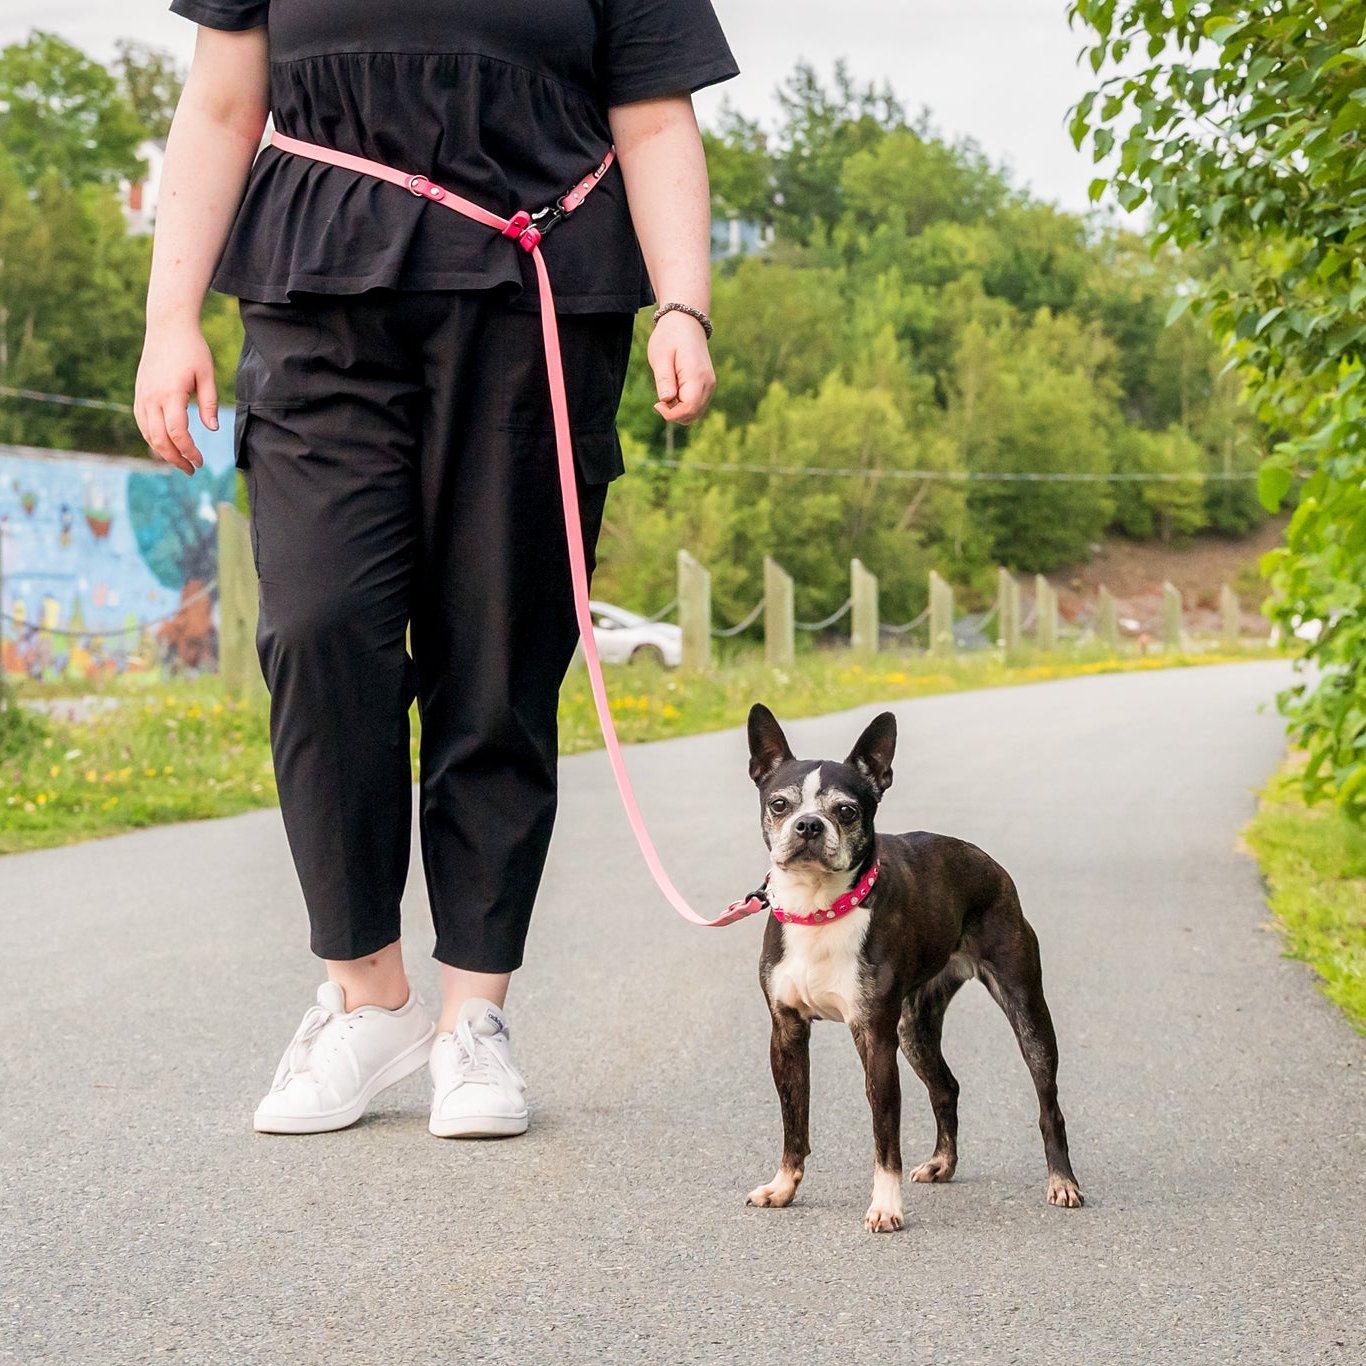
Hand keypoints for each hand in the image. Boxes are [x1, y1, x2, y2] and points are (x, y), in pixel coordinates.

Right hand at [134, 322, 218, 474]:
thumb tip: (212, 430)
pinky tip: (166, 445)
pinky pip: (143, 423)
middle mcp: (151, 397)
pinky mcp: (139, 393)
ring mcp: (142, 396)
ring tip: (181, 462)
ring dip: (163, 452)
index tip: (200, 462)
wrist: (167, 327)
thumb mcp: (208, 375)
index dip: (188, 451)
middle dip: (175, 458)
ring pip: (147, 433)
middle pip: (159, 439)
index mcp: (170, 394)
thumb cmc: (192, 349)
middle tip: (192, 470)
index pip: (176, 433)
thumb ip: (210, 404)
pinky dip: (153, 438)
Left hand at [649, 309, 715, 425]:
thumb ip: (664, 379)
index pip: (688, 409)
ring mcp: (710, 385)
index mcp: (697, 376)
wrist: (686, 322)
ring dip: (679, 411)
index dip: (670, 414)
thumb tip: (666, 400)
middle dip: (674, 414)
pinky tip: (674, 391)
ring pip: (696, 413)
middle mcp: (708, 383)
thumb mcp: (661, 356)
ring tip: (667, 392)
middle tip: (660, 399)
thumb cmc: (670, 337)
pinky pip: (697, 405)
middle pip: (693, 415)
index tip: (657, 403)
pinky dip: (684, 405)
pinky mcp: (707, 385)